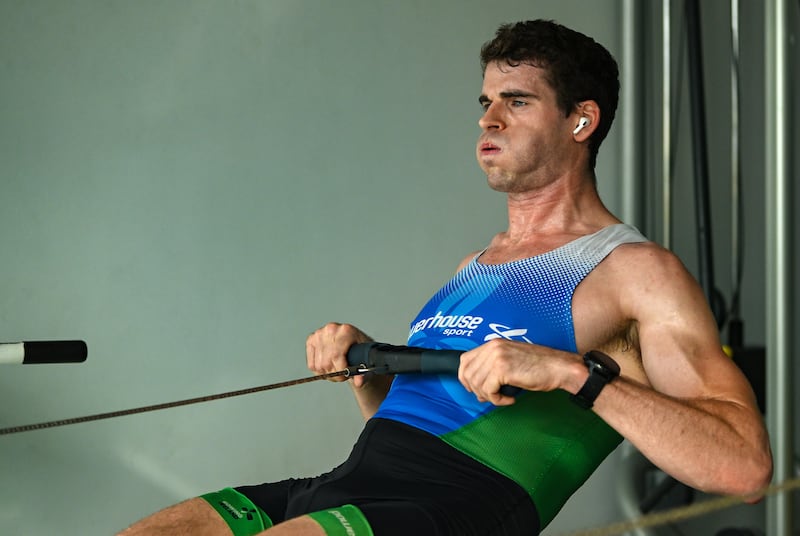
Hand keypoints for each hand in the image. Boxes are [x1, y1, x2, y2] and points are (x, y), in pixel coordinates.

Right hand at [306, 323, 372, 386]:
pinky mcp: (311, 340)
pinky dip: (320, 371)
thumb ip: (363, 374)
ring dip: (328, 373)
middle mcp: (331, 329)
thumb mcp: (367, 362)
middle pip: (326, 362)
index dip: (340, 369)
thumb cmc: (363, 352)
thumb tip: (358, 382)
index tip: (347, 375)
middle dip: (335, 374)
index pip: (336, 355)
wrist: (356, 346)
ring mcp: (319, 334)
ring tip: (337, 370)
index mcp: (346, 331)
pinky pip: (311, 365)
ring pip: (318, 366)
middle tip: (344, 374)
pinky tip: (330, 366)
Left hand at [459, 339, 578, 405]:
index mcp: (493, 344)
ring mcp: (497, 357)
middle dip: (477, 390)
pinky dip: (497, 400)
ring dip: (489, 396)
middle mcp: (492, 347)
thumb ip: (492, 367)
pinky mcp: (503, 369)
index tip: (474, 388)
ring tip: (503, 398)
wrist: (559, 367)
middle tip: (491, 397)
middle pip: (468, 373)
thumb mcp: (511, 360)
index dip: (465, 377)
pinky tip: (509, 399)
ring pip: (477, 384)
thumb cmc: (539, 367)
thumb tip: (476, 387)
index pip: (465, 359)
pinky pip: (489, 391)